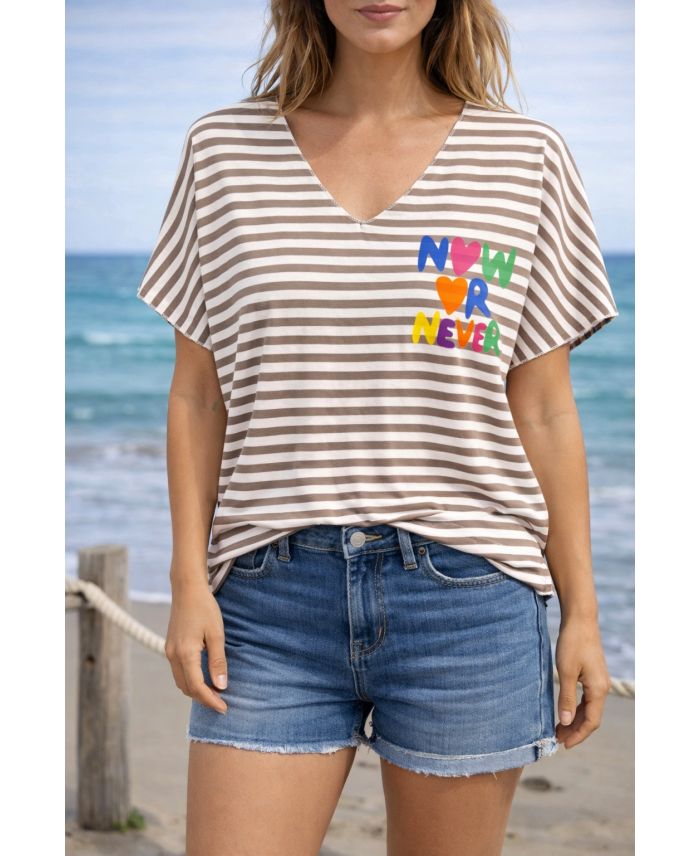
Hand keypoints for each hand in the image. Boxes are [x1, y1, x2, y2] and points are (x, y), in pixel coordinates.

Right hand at [165, 580, 227, 713]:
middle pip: (187, 688)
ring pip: (181, 681)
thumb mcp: (216, 634)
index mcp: (185, 654)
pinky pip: (179, 672)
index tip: (224, 708)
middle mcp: (173, 656)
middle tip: (222, 703)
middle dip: (203, 699)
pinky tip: (203, 677)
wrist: (187, 589)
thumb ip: (218, 661)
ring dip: (196, 690)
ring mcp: (169, 651)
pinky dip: (190, 680)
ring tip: (214, 692)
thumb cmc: (204, 608)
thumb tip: (222, 686)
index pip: (197, 687)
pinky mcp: (170, 647)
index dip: (211, 700)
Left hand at [555, 614, 611, 748]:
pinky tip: (564, 710)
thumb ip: (566, 698)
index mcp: (598, 690)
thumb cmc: (572, 644)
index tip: (563, 744)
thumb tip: (565, 723)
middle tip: (557, 739)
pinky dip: (576, 707)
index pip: (591, 722)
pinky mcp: (593, 675)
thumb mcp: (566, 672)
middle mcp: (602, 688)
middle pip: (591, 717)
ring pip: (588, 708)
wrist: (581, 620)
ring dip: (574, 720)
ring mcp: (599, 681)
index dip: (578, 735)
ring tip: (558, 729)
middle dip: (575, 730)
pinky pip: (586, 698)